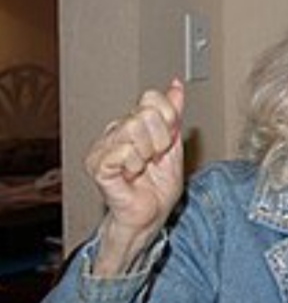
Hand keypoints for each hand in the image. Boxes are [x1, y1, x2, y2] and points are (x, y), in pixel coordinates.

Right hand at [85, 79, 184, 274]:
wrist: (150, 217)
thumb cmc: (158, 188)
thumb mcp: (174, 146)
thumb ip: (173, 114)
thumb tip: (176, 85)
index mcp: (133, 122)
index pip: (152, 99)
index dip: (168, 121)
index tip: (167, 144)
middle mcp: (116, 130)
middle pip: (146, 114)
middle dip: (160, 141)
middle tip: (154, 160)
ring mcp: (104, 145)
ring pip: (135, 130)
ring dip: (148, 155)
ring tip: (142, 168)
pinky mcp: (97, 163)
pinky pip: (124, 151)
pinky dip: (134, 166)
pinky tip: (131, 176)